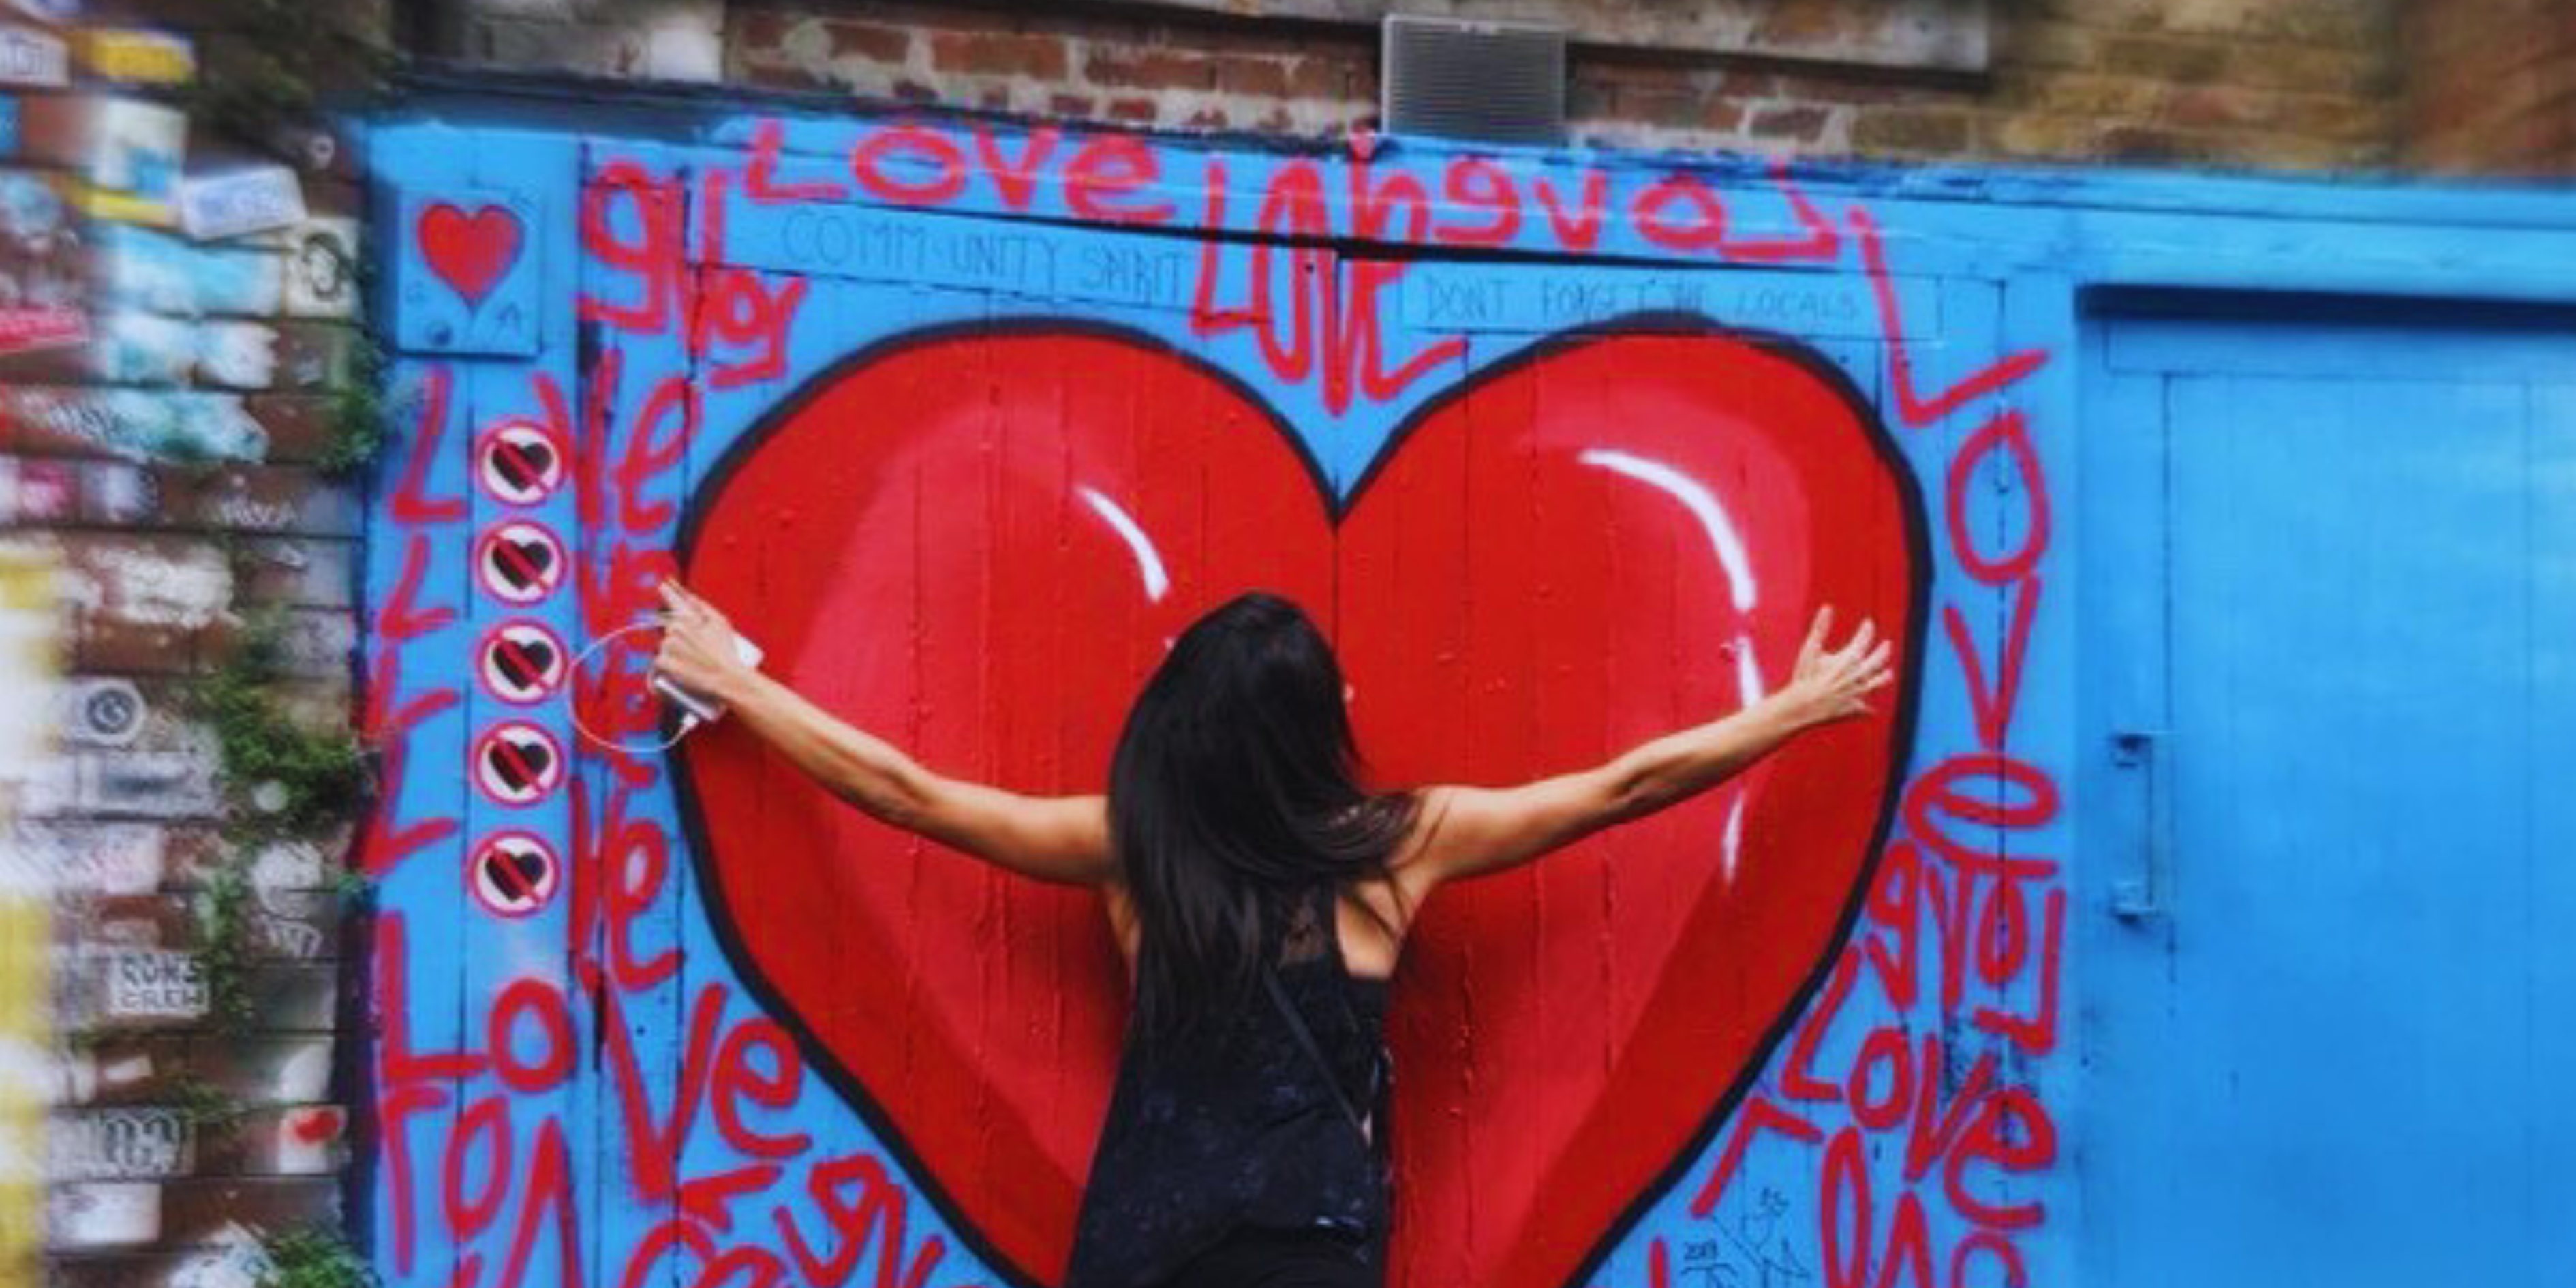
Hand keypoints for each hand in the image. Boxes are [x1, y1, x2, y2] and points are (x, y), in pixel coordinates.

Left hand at [652, 580, 754, 703]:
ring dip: (673, 652)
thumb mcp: (722, 623)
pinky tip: (679, 669)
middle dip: (679, 638)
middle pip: (670, 629)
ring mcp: (669, 646)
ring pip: (664, 645)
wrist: (727, 678)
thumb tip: (689, 596)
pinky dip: (667, 666)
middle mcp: (676, 628)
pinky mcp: (664, 662)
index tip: (662, 584)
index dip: (667, 592)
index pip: (673, 602)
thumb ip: (704, 607)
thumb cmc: (727, 652)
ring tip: (690, 662)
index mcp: (689, 617)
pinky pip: (659, 661)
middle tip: (694, 651)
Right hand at [1778, 605, 1893, 728]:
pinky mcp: (1850, 707)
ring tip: (1888, 673)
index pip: (1863, 641)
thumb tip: (1827, 608)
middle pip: (1876, 662)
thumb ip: (1820, 628)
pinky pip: (1863, 707)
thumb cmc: (1803, 676)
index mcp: (1847, 660)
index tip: (1868, 623)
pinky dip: (1867, 705)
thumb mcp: (1809, 649)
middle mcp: (1855, 676)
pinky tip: (1870, 706)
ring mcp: (1854, 693)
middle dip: (1882, 651)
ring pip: (1874, 683)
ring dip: (1883, 677)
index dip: (1867, 631)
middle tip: (1887, 644)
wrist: (1800, 706)